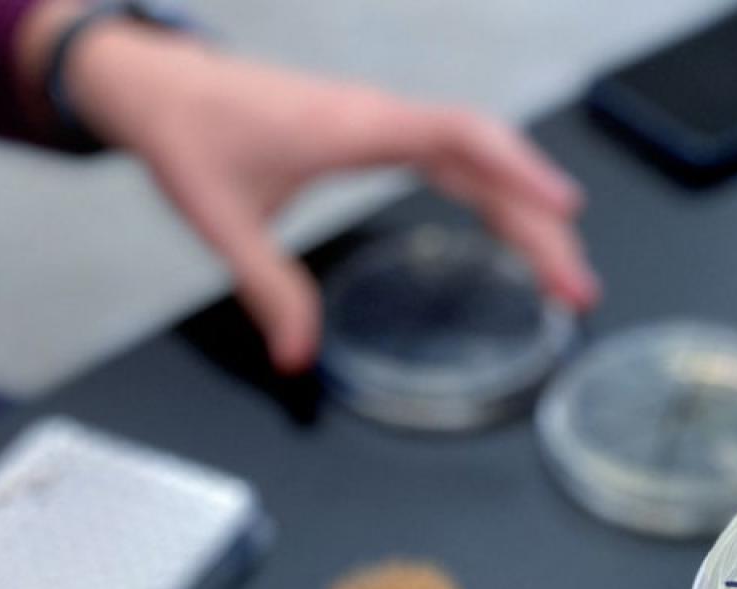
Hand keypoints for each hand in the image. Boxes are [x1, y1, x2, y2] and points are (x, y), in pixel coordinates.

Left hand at [38, 9, 600, 371]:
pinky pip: (456, 158)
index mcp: (354, 126)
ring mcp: (383, 123)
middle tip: (577, 287)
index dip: (517, 169)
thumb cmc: (189, 134)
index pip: (459, 136)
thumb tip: (297, 355)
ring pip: (478, 161)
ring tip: (564, 272)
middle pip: (486, 162)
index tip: (564, 208)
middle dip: (540, 222)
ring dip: (526, 211)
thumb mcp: (221, 221)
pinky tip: (518, 231)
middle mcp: (380, 118)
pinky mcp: (378, 133)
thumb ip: (266, 288)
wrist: (159, 85)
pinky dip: (496, 193)